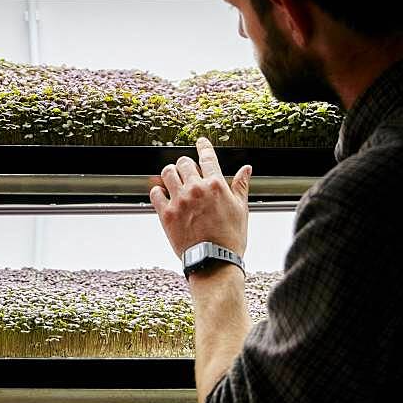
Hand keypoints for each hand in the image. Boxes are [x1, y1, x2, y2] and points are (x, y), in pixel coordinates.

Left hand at [149, 137, 251, 257]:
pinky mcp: (167, 214)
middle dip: (186, 164)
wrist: (214, 261)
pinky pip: (155, 193)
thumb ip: (240, 186)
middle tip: (187, 170)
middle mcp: (196, 189)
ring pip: (167, 173)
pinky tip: (163, 195)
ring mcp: (180, 201)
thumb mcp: (241, 210)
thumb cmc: (230, 239)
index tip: (200, 141)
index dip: (203, 146)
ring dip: (170, 173)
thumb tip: (246, 169)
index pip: (207, 157)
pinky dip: (158, 191)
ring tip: (173, 179)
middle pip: (184, 162)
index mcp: (217, 185)